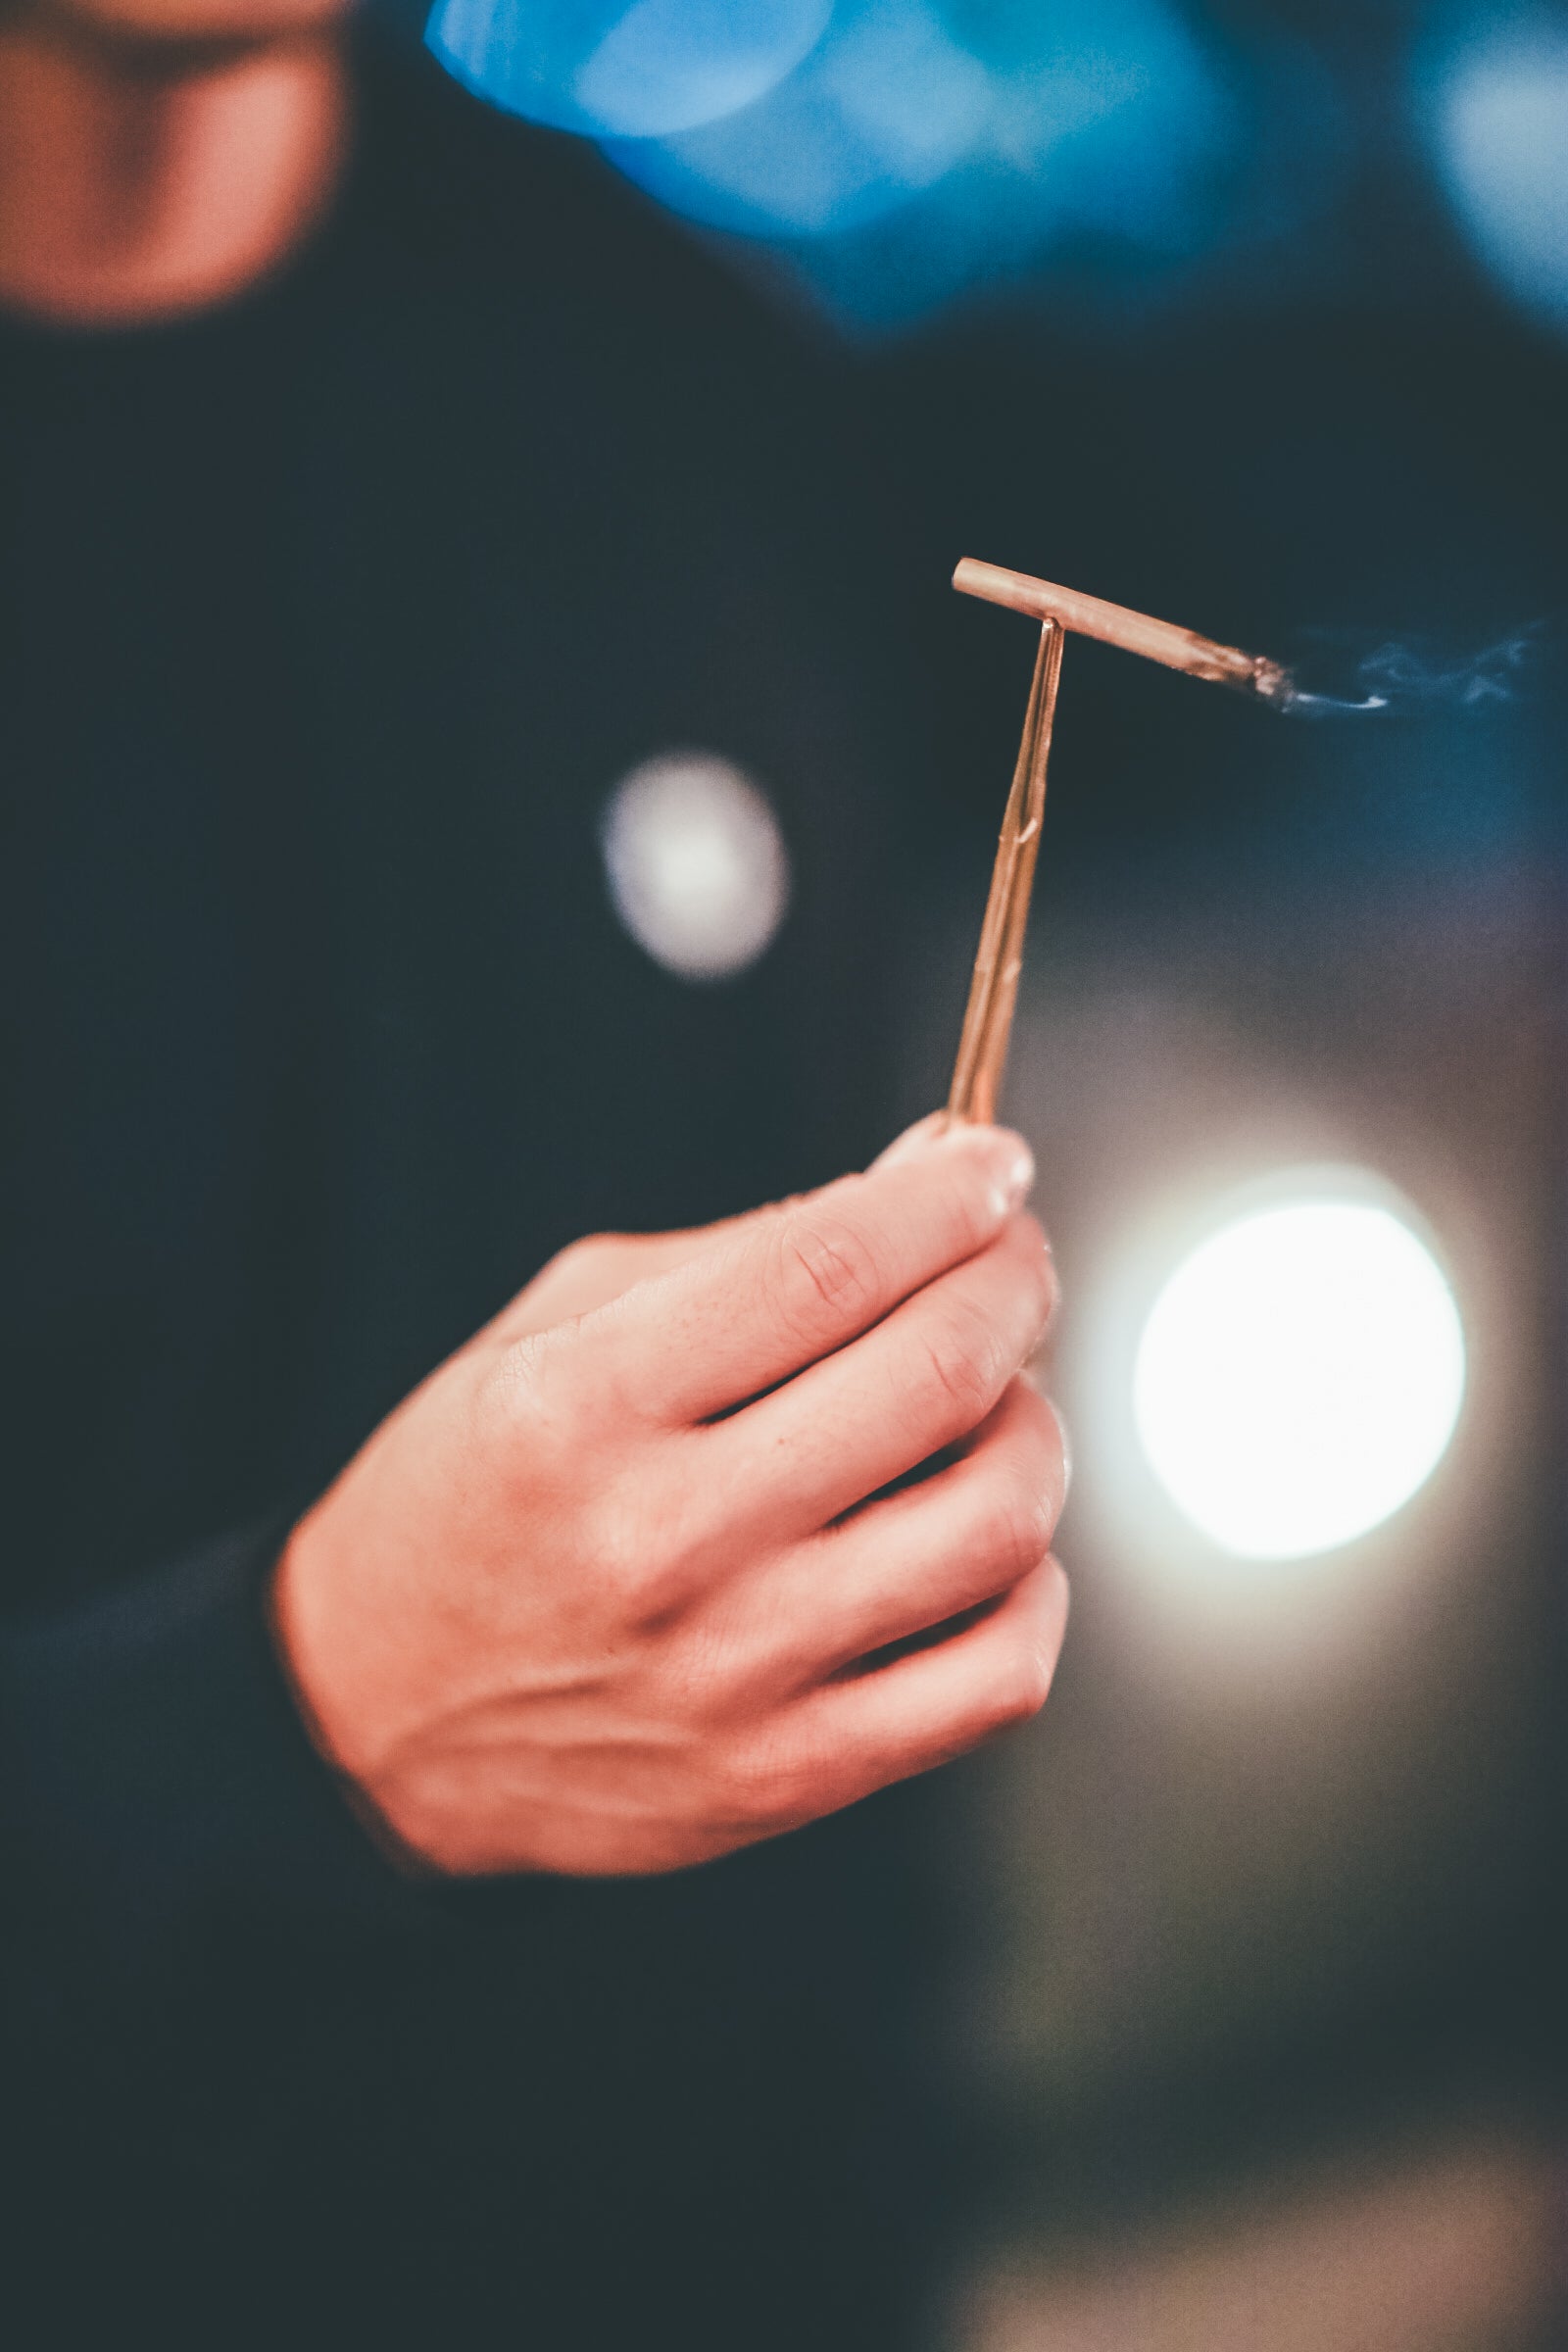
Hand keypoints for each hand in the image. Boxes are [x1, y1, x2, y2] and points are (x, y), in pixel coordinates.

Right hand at [272, 1121, 1068, 1876]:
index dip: (946, 1194)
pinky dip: (1029, 1586)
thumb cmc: (476, 1495)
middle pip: (936, 1373)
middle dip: (1013, 1280)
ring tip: (992, 1401)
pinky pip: (994, 1676)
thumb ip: (746, 1254)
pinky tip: (981, 1539)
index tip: (991, 1166)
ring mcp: (735, 1671)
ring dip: (1033, 1426)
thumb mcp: (554, 1331)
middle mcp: (665, 1539)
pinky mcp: (787, 1773)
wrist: (374, 1720)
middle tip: (1010, 1257)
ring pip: (995, 1520)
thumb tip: (931, 1179)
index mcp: (584, 1406)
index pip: (829, 1264)